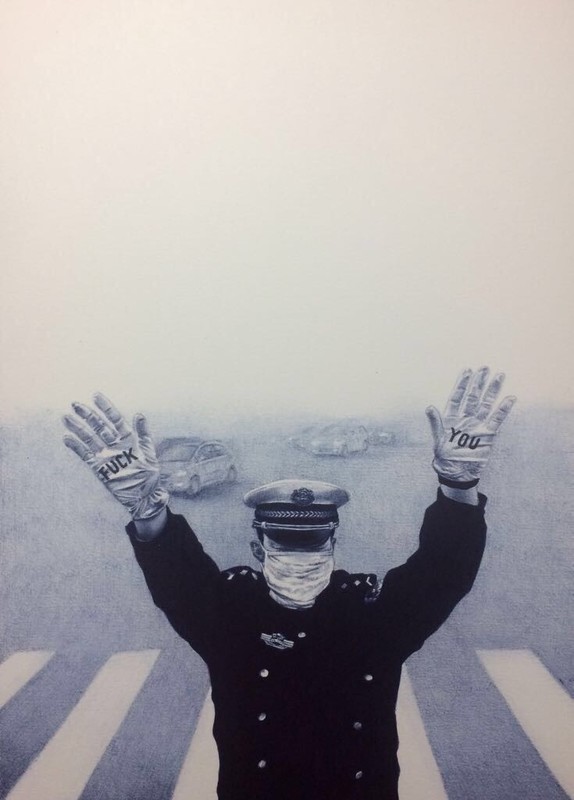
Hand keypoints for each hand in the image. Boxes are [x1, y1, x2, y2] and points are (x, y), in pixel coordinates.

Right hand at [62, 394, 168, 519]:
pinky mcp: (99, 468)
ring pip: (89, 438)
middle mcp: (115, 444)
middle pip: (99, 426)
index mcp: (128, 438)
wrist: (144, 496)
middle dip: (88, 415)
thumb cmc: (150, 475)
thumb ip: (142, 434)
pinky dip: (76, 447)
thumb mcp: (149, 452)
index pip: (115, 419)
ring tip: (66, 417)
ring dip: (78, 428)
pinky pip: (86, 455)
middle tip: (75, 404)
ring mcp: (106, 455)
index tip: (95, 395)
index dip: (106, 407)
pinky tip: (67, 438)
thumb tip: (139, 414)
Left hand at [425, 367, 515, 483]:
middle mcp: (465, 419)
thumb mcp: (438, 440)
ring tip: (499, 376)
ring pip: (486, 404)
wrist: (456, 474)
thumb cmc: (444, 458)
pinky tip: (510, 398)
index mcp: (451, 418)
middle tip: (485, 367)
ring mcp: (477, 425)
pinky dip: (503, 409)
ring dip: (492, 391)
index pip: (457, 397)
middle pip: (473, 397)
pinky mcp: (488, 435)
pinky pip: (497, 420)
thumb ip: (436, 423)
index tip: (467, 371)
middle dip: (478, 382)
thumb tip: (429, 407)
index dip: (462, 384)